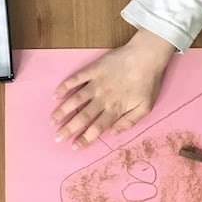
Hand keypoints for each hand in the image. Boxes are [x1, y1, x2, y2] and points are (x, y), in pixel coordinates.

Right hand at [50, 29, 175, 148]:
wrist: (147, 55)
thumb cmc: (149, 81)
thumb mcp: (146, 106)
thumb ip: (130, 121)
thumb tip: (113, 133)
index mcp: (116, 108)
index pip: (97, 128)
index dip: (85, 138)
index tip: (74, 146)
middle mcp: (103, 98)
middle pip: (83, 117)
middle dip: (69, 129)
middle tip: (57, 138)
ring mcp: (96, 83)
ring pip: (76, 100)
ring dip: (62, 111)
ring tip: (52, 121)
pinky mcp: (93, 69)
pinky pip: (75, 79)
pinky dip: (64, 87)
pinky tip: (55, 95)